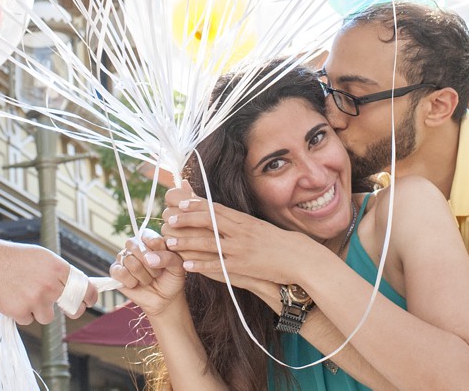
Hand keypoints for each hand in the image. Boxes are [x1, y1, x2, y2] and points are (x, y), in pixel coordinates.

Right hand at [0, 240, 96, 325]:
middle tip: (66, 308)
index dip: (90, 297)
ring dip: (39, 310)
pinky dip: (22, 313)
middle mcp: (50, 284)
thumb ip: (61, 273)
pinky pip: (29, 319)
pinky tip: (13, 297)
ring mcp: (35, 299)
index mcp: (58, 268)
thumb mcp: (43, 258)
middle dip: (72, 310)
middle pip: (72, 308)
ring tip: (25, 293)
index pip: (84, 287)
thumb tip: (80, 286)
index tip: (90, 301)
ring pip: (48, 317)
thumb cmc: (16, 258)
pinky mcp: (21, 311)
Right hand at [109, 228, 186, 318]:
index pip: (148, 236)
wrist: (165, 298)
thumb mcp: (178, 265)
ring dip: (143, 276)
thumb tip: (148, 258)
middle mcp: (133, 245)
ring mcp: (123, 258)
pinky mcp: (115, 272)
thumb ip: (168, 257)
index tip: (166, 260)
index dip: (158, 249)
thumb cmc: (171, 278)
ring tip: (148, 279)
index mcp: (148, 238)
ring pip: (130, 261)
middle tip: (157, 273)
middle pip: (136, 247)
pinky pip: (120, 273)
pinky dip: (132, 282)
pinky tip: (137, 284)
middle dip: (151, 265)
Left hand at [162, 196, 318, 285]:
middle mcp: (240, 231)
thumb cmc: (280, 243)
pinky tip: (187, 265)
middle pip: (208, 222)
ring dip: (187, 242)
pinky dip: (201, 265)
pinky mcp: (242, 266)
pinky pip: (217, 265)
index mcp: (244, 220)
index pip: (216, 209)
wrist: (299, 257)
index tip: (181, 202)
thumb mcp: (260, 228)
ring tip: (170, 241)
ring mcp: (241, 249)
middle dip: (186, 219)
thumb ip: (242, 224)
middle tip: (169, 218)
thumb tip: (227, 219)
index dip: (196, 205)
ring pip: (208, 243)